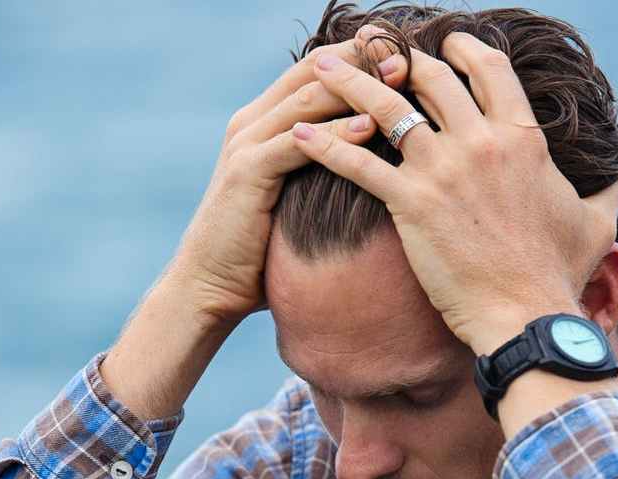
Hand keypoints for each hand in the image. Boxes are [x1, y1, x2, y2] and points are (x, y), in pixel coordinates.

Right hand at [166, 37, 407, 326]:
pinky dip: (336, 132)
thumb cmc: (259, 251)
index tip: (404, 53)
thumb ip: (321, 170)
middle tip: (408, 54)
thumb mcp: (295, 198)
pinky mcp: (247, 172)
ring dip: (357, 87)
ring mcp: (246, 143)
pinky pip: (298, 142)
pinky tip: (370, 126)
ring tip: (400, 81)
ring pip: (308, 97)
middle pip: (313, 70)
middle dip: (362, 59)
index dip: (359, 56)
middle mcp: (252, 122)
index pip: (316, 69)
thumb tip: (372, 165)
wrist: (209, 286)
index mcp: (264, 121)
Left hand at [291, 32, 617, 352]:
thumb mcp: (595, 222)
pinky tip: (297, 134)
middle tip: (371, 52)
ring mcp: (444, 170)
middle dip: (397, 58)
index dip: (460, 49)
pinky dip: (323, 145)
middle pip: (431, 77)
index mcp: (523, 138)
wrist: (527, 317)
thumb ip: (607, 187)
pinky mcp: (410, 203)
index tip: (441, 45)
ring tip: (318, 68)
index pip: (488, 69)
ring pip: (386, 107)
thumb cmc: (559, 275)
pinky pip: (357, 163)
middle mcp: (481, 142)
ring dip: (347, 81)